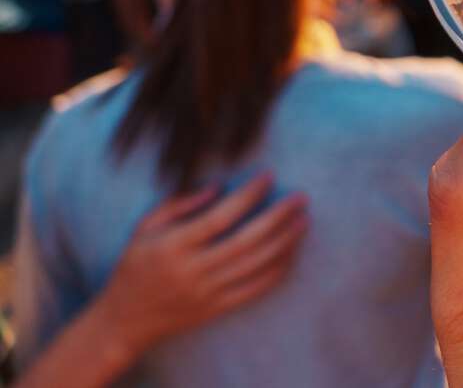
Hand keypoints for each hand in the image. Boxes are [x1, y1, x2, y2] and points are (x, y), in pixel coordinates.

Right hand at [97, 173, 307, 356]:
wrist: (125, 321)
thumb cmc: (135, 266)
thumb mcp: (144, 229)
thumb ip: (178, 204)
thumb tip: (219, 187)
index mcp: (172, 247)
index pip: (218, 218)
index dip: (247, 195)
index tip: (269, 176)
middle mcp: (191, 271)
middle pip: (245, 241)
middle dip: (278, 217)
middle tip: (301, 198)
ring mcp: (206, 293)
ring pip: (255, 265)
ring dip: (286, 242)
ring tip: (304, 220)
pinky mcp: (217, 309)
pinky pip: (255, 289)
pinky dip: (278, 270)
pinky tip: (292, 252)